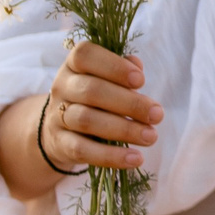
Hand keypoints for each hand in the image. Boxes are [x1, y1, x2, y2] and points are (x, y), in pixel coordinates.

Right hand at [45, 42, 159, 171]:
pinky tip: (135, 159)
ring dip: (124, 130)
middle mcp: (61, 87)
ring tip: (151, 136)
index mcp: (74, 64)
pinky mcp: (58, 143)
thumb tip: (136, 66)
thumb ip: (123, 69)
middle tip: (158, 115)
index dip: (114, 66)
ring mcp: (57, 116)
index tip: (141, 81)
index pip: (86, 56)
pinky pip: (82, 150)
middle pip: (92, 91)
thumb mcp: (107, 77)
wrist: (60, 127)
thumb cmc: (96, 95)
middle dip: (129, 103)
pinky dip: (111, 156)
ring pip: (87, 120)